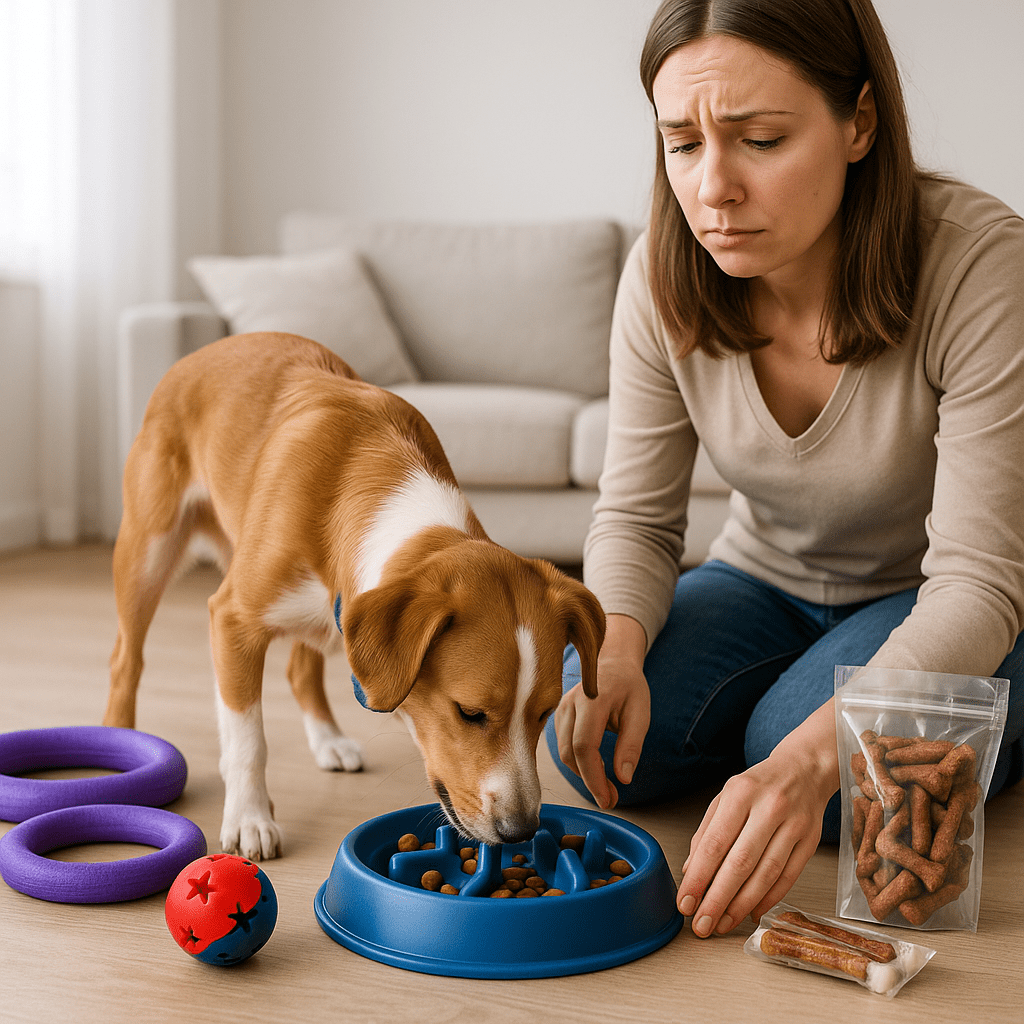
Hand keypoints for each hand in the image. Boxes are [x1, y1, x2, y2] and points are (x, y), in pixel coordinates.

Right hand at [553, 614, 649, 808]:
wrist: (613, 663)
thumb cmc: (629, 687)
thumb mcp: (641, 713)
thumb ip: (631, 745)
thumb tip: (624, 778)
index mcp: (593, 700)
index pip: (584, 745)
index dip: (593, 777)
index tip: (607, 799)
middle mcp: (571, 703)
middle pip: (570, 753)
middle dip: (590, 781)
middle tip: (612, 798)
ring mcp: (561, 708)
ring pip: (564, 753)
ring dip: (583, 774)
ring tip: (608, 784)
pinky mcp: (558, 715)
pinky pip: (564, 746)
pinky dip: (579, 761)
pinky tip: (597, 764)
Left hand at [676, 700, 839, 936]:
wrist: (804, 769)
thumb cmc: (758, 785)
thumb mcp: (726, 797)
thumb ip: (706, 832)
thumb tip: (691, 872)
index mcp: (741, 793)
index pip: (715, 843)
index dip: (699, 877)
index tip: (685, 902)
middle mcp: (769, 808)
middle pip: (740, 863)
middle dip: (717, 900)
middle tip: (702, 925)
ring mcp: (794, 825)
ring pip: (765, 875)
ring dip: (741, 906)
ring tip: (722, 924)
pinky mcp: (811, 842)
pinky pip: (788, 878)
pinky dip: (768, 900)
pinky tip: (750, 913)